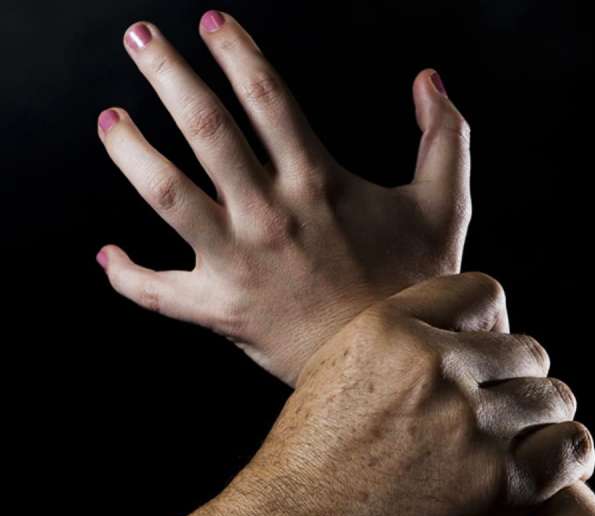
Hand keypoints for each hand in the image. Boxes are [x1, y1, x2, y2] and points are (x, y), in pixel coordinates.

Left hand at [95, 10, 470, 384]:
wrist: (394, 361)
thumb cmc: (416, 282)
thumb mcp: (445, 205)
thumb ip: (446, 136)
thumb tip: (430, 79)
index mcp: (318, 182)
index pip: (267, 97)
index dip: (236, 51)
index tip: (211, 23)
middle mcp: (270, 214)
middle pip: (206, 128)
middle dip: (167, 73)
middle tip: (138, 38)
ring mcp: (239, 262)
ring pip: (166, 194)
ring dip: (130, 152)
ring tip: (110, 119)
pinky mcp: (220, 309)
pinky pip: (158, 293)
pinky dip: (126, 275)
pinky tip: (107, 254)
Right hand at [170, 273, 594, 515]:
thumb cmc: (316, 449)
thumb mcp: (342, 362)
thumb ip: (404, 330)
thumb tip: (474, 322)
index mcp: (391, 327)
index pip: (484, 292)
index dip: (492, 324)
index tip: (484, 353)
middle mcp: (433, 365)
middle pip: (527, 350)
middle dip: (517, 378)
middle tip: (498, 407)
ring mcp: (467, 422)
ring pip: (553, 396)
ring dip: (540, 417)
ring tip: (517, 436)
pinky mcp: (495, 481)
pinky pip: (569, 446)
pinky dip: (565, 454)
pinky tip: (543, 463)